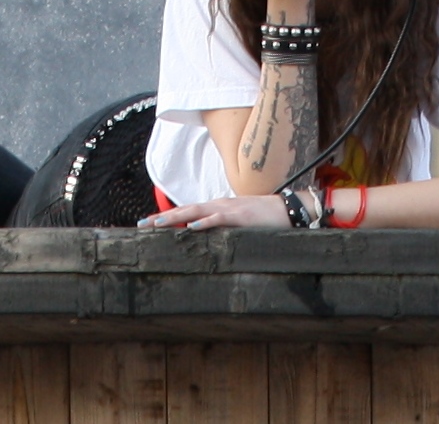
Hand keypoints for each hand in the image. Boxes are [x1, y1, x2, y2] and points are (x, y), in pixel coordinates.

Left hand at [137, 194, 289, 229]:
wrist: (289, 211)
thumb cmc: (266, 220)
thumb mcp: (240, 225)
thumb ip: (224, 230)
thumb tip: (206, 240)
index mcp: (219, 208)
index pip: (189, 211)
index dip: (169, 216)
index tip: (150, 224)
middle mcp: (220, 205)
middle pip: (187, 209)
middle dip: (164, 216)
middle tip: (142, 224)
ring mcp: (230, 209)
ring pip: (197, 210)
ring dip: (177, 216)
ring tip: (158, 223)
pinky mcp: (241, 215)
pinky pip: (219, 217)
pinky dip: (205, 221)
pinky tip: (192, 225)